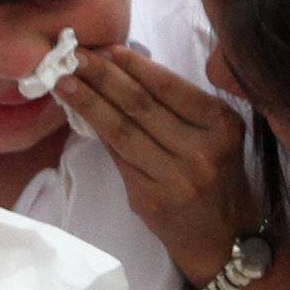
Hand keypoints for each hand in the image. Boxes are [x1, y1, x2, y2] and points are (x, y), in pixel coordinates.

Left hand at [58, 48, 257, 285]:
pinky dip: (97, 133)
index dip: (136, 66)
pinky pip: (118, 159)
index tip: (108, 48)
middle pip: (141, 106)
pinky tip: (80, 115)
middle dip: (104, 77)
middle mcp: (201, 151)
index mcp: (222, 126)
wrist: (225, 240)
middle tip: (75, 56)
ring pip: (122, 132)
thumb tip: (128, 70)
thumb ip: (183, 108)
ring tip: (64, 82)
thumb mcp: (219, 136)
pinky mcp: (150, 199)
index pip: (171, 88)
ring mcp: (174, 178)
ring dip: (89, 104)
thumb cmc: (221, 178)